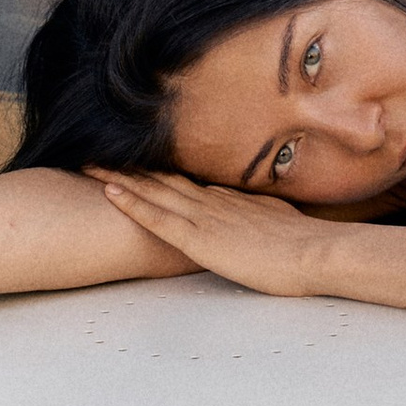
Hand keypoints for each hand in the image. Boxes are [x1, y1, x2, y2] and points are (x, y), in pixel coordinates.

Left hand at [90, 171, 340, 297]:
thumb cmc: (305, 246)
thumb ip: (259, 217)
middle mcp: (212, 201)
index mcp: (230, 200)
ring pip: (152, 191)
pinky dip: (131, 203)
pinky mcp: (200, 239)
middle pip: (162, 178)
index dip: (155, 171)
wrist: (317, 253)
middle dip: (128, 166)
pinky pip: (158, 218)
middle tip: (95, 151)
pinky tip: (109, 191)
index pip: (184, 181)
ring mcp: (204, 218)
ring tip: (87, 163)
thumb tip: (252, 214)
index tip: (132, 160)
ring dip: (119, 176)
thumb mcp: (278, 224)